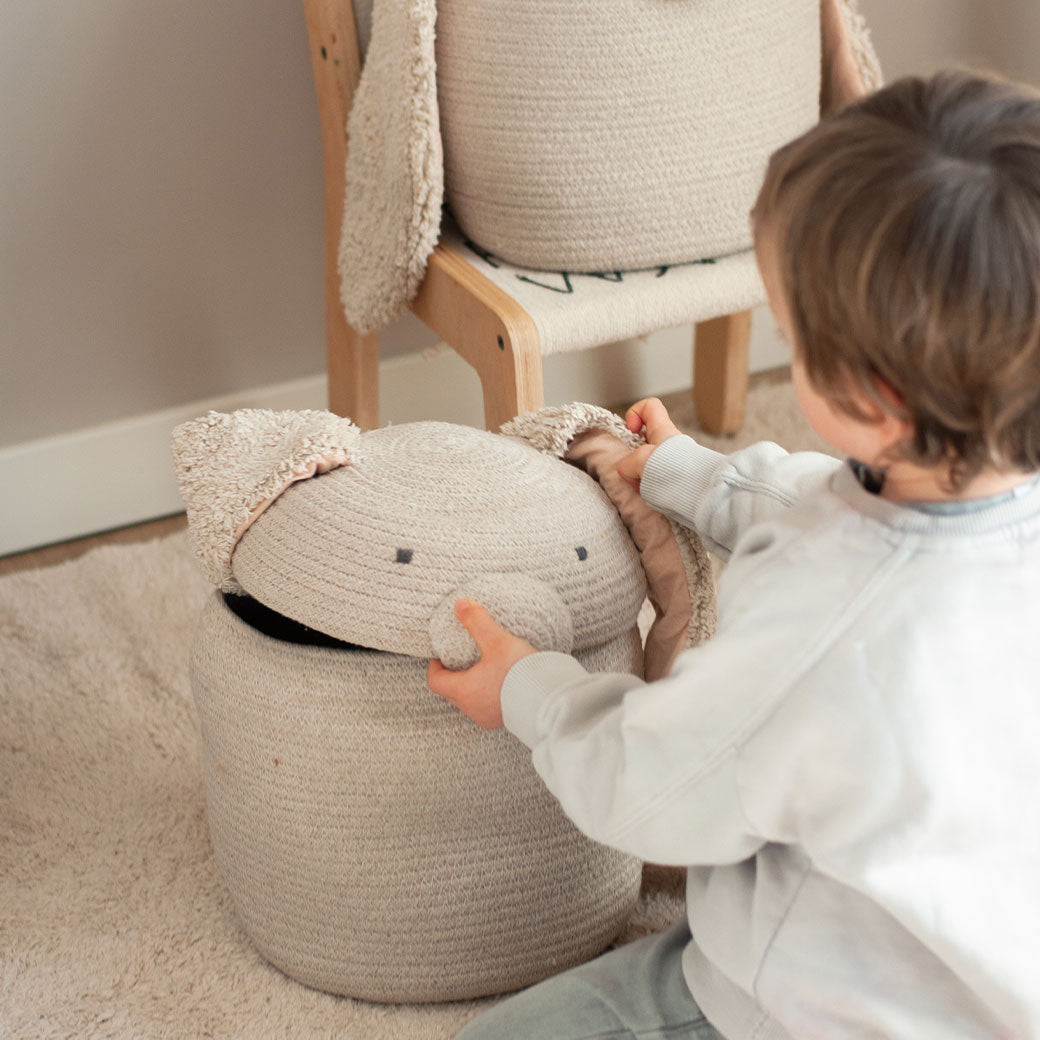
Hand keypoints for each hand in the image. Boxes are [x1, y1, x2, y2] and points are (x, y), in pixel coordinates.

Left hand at [427, 599, 536, 728]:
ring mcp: (489, 717)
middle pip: (451, 693)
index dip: (435, 667)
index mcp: (465, 691)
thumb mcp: (497, 642)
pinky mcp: (506, 720)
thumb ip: (477, 622)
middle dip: (453, 676)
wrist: (550, 699)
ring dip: (471, 687)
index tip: (441, 655)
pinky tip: (501, 682)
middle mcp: (473, 709)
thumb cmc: (520, 673)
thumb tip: (460, 604)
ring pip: (470, 702)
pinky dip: (488, 695)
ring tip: (483, 669)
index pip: (436, 681)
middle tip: (461, 659)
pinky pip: (488, 708)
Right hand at [617, 397, 681, 488]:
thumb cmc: (674, 471)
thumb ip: (627, 463)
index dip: (635, 412)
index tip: (631, 430)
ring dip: (639, 474)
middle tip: (635, 467)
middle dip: (633, 457)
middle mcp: (667, 443)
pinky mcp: (670, 477)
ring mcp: (669, 460)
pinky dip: (647, 485)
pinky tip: (651, 491)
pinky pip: (651, 478)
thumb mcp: (640, 461)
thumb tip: (629, 471)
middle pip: (642, 441)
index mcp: (662, 430)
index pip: (649, 406)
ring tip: (645, 484)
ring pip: (644, 463)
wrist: (696, 492)